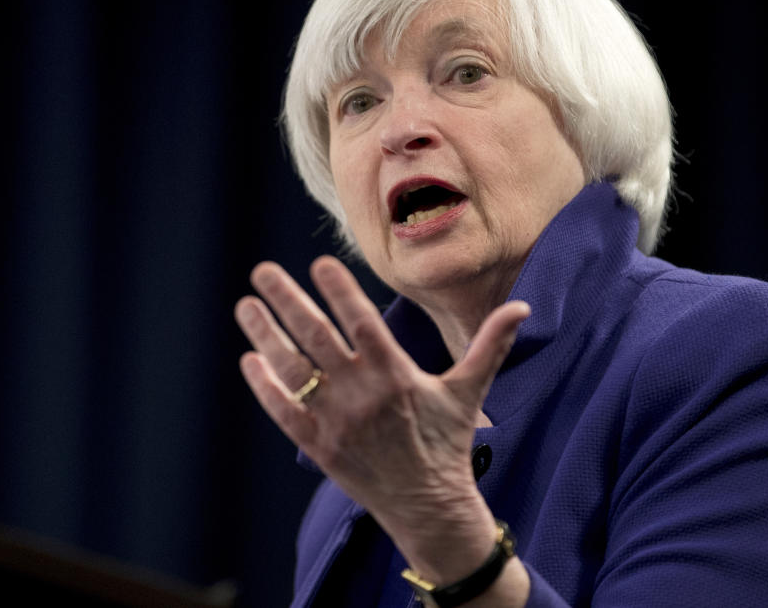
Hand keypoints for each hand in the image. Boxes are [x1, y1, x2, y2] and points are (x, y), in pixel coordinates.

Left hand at [234, 256, 529, 583]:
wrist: (429, 506)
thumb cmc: (448, 442)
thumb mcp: (469, 390)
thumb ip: (490, 344)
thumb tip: (522, 307)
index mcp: (396, 375)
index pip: (362, 321)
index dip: (340, 290)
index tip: (318, 261)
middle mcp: (362, 395)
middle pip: (316, 338)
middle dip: (286, 300)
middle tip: (262, 270)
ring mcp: (336, 422)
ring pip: (292, 371)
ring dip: (265, 336)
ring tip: (245, 305)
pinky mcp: (319, 447)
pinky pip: (284, 412)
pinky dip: (264, 387)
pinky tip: (249, 359)